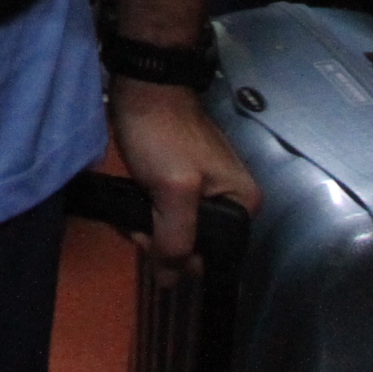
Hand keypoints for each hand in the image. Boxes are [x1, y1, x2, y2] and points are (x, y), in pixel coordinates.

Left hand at [108, 75, 260, 263]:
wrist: (143, 88)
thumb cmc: (164, 137)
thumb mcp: (174, 191)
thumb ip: (177, 239)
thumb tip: (170, 284)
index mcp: (242, 205)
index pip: (215, 256)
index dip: (181, 257)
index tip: (152, 238)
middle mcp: (230, 201)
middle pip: (194, 245)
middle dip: (160, 240)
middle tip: (138, 223)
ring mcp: (204, 191)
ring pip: (175, 231)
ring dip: (148, 228)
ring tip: (130, 211)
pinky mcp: (180, 182)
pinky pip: (166, 214)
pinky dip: (147, 215)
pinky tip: (130, 206)